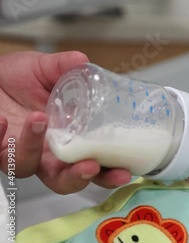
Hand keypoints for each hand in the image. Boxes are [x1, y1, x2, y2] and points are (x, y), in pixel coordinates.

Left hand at [0, 51, 130, 193]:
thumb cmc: (17, 77)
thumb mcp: (46, 68)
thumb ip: (65, 66)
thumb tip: (83, 61)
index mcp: (67, 139)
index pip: (92, 164)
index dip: (108, 174)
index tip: (123, 173)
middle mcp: (44, 152)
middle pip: (64, 181)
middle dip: (78, 178)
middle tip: (90, 166)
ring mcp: (19, 152)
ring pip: (26, 167)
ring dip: (33, 146)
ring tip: (39, 118)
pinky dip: (0, 137)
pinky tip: (2, 120)